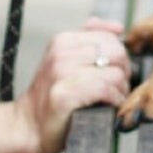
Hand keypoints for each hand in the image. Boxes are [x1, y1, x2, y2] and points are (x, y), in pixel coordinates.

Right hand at [15, 18, 131, 152]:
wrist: (28, 125)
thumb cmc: (51, 94)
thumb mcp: (65, 59)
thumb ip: (88, 40)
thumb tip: (118, 27)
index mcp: (62, 40)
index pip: (109, 37)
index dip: (121, 55)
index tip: (117, 70)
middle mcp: (60, 53)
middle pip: (115, 53)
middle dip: (124, 71)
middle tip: (120, 85)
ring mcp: (61, 74)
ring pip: (113, 73)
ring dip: (121, 89)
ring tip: (115, 97)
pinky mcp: (64, 96)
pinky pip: (105, 90)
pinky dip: (115, 99)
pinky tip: (111, 105)